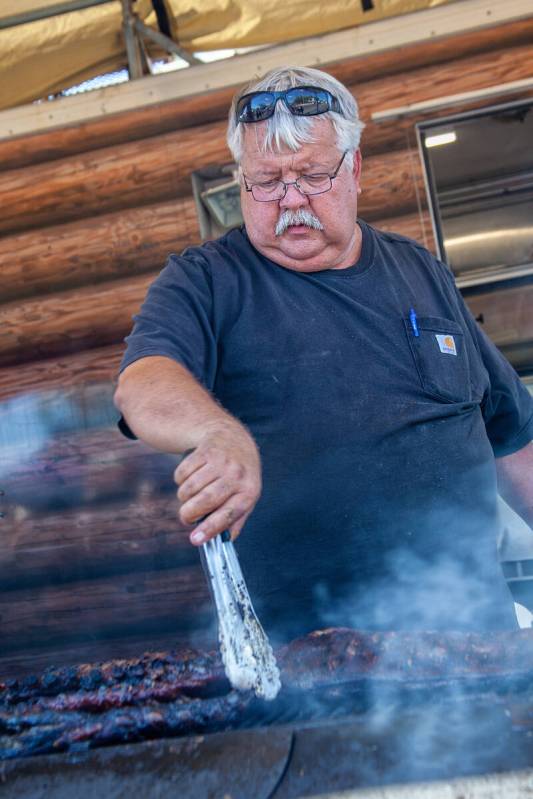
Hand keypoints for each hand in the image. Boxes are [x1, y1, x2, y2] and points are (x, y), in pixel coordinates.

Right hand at [174, 423, 261, 545]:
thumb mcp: (246, 495)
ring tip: (189, 496)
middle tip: (186, 517)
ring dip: (183, 497)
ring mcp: (221, 461)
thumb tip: (222, 542)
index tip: (195, 540)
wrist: (233, 438)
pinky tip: (189, 477)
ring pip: (190, 488)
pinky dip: (180, 480)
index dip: (210, 529)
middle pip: (205, 501)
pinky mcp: (205, 451)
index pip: (228, 514)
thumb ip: (235, 519)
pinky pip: (182, 473)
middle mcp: (237, 475)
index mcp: (249, 491)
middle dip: (189, 514)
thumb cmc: (239, 475)